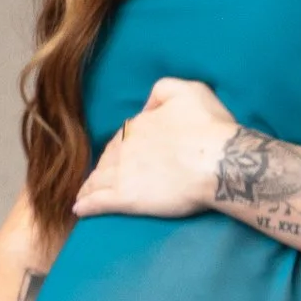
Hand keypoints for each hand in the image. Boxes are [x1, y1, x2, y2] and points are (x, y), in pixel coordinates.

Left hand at [73, 77, 237, 218]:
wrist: (220, 162)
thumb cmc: (209, 127)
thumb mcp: (189, 90)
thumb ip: (162, 91)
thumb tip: (147, 106)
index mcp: (138, 125)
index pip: (123, 136)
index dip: (123, 146)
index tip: (125, 155)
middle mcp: (124, 148)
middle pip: (108, 158)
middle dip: (105, 166)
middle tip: (105, 176)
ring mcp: (122, 174)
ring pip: (98, 179)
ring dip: (91, 186)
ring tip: (86, 194)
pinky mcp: (125, 198)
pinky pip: (97, 202)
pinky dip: (86, 205)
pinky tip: (80, 209)